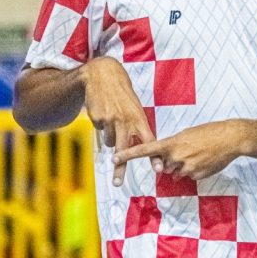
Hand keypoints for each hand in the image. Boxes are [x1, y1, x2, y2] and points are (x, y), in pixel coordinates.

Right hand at [83, 57, 161, 184]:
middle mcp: (126, 120)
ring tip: (112, 119)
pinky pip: (99, 130)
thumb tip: (141, 149)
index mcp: (139, 118)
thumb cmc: (122, 94)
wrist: (102, 74)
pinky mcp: (97, 117)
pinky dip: (101, 125)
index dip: (153, 156)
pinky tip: (102, 111)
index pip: (148, 141)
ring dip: (111, 137)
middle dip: (120, 168)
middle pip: (124, 149)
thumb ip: (138, 127)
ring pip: (110, 141)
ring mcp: (110, 119)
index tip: (158, 169)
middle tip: (117, 183)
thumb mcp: (134, 108)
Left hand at [113, 119, 246, 181]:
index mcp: (172, 143)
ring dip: (183, 167)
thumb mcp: (186, 135)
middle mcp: (176, 156)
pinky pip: (189, 177)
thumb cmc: (209, 132)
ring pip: (176, 173)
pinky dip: (194, 171)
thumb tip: (166, 165)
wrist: (230, 138)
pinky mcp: (197, 176)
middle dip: (170, 162)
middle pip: (163, 166)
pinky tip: (205, 161)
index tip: (114, 158)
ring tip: (198, 155)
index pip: (145, 150)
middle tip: (187, 151)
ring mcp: (187, 168)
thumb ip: (172, 149)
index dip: (128, 155)